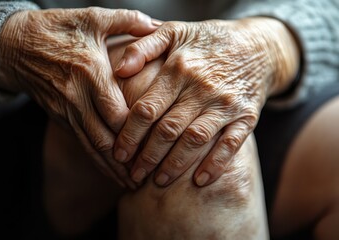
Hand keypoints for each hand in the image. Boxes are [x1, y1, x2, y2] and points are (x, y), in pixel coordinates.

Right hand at [0, 7, 157, 187]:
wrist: (17, 45)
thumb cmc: (58, 29)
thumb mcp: (92, 18)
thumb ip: (127, 21)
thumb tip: (157, 24)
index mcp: (90, 73)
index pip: (116, 111)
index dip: (136, 132)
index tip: (157, 143)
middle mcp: (78, 97)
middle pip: (106, 136)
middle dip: (128, 157)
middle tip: (150, 172)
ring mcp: (67, 110)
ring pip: (93, 146)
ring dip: (113, 167)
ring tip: (132, 183)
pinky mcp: (61, 117)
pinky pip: (82, 143)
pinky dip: (98, 160)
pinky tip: (111, 171)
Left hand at [114, 17, 299, 186]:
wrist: (256, 45)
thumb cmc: (207, 41)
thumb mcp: (174, 31)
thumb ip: (143, 47)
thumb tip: (118, 70)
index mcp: (179, 69)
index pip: (147, 109)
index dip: (129, 134)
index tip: (118, 153)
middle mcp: (202, 88)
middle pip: (168, 129)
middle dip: (147, 156)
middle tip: (133, 174)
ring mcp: (226, 104)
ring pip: (195, 140)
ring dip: (175, 165)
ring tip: (158, 182)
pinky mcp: (246, 116)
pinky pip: (230, 144)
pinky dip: (215, 164)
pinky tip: (199, 181)